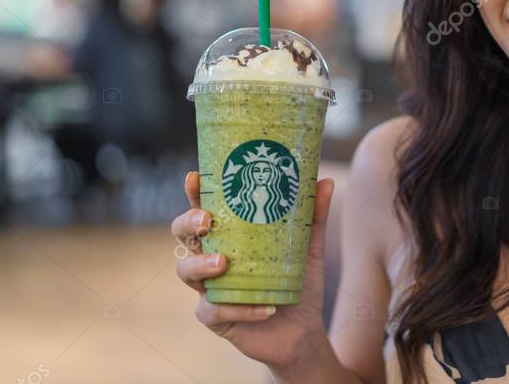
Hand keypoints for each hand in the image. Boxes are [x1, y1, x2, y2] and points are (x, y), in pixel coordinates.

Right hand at [171, 171, 335, 368]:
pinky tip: (265, 307)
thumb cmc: (299, 284)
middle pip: (183, 236)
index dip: (193, 194)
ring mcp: (210, 289)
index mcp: (230, 237)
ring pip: (185, 272)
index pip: (204, 209)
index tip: (194, 177)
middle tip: (206, 221)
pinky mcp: (216, 318)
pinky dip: (240, 308)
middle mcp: (212, 259)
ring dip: (201, 265)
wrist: (304, 331)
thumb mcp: (309, 249)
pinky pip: (214, 311)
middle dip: (187, 224)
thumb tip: (325, 182)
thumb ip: (314, 218)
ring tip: (224, 264)